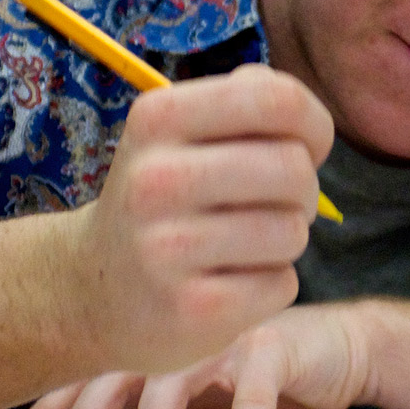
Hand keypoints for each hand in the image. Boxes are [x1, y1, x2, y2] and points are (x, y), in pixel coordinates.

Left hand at [12, 303, 375, 408]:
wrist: (338, 347)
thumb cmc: (257, 377)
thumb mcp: (191, 404)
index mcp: (153, 342)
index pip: (88, 372)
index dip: (51, 408)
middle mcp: (180, 332)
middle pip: (119, 370)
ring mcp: (225, 335)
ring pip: (177, 377)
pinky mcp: (275, 346)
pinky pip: (254, 394)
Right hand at [57, 65, 331, 375]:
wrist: (94, 292)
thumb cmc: (164, 202)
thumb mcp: (181, 136)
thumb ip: (245, 103)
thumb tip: (300, 114)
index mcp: (157, 118)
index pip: (276, 99)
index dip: (314, 125)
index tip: (307, 149)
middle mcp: (154, 179)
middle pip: (294, 168)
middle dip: (304, 190)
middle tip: (275, 206)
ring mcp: (167, 248)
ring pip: (292, 231)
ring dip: (286, 241)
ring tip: (246, 245)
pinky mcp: (191, 309)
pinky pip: (281, 284)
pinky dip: (271, 286)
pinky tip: (230, 284)